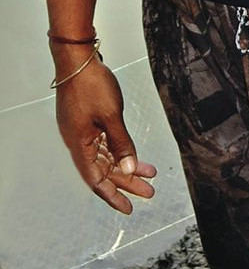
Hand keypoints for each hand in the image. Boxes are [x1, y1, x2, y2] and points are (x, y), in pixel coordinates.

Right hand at [55, 60, 156, 212]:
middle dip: (127, 182)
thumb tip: (129, 169)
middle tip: (149, 192)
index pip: (96, 180)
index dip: (113, 195)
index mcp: (80, 146)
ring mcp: (82, 132)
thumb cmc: (92, 85)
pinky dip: (120, 150)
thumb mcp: (111, 115)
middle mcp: (79, 143)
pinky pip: (104, 144)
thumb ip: (121, 143)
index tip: (129, 208)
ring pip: (106, 157)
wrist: (78, 60)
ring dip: (127, 166)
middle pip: (104, 171)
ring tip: (149, 175)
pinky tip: (134, 155)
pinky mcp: (88, 121)